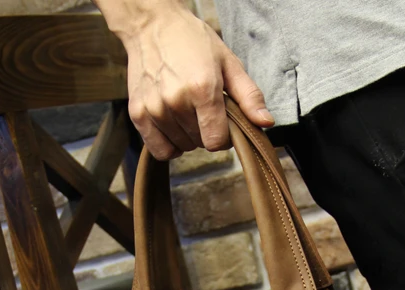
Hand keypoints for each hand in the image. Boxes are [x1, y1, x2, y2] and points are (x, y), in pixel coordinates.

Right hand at [99, 2, 272, 159]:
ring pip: (181, 146)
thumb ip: (249, 96)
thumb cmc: (193, 42)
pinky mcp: (138, 114)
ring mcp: (154, 108)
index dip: (223, 137)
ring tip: (185, 108)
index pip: (216, 141)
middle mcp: (176, 101)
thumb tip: (266, 123)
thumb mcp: (228, 63)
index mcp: (202, 89)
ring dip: (187, 135)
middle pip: (199, 143)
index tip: (221, 122)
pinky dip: (169, 144)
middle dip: (205, 131)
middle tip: (201, 107)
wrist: (152, 25)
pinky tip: (172, 125)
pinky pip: (159, 150)